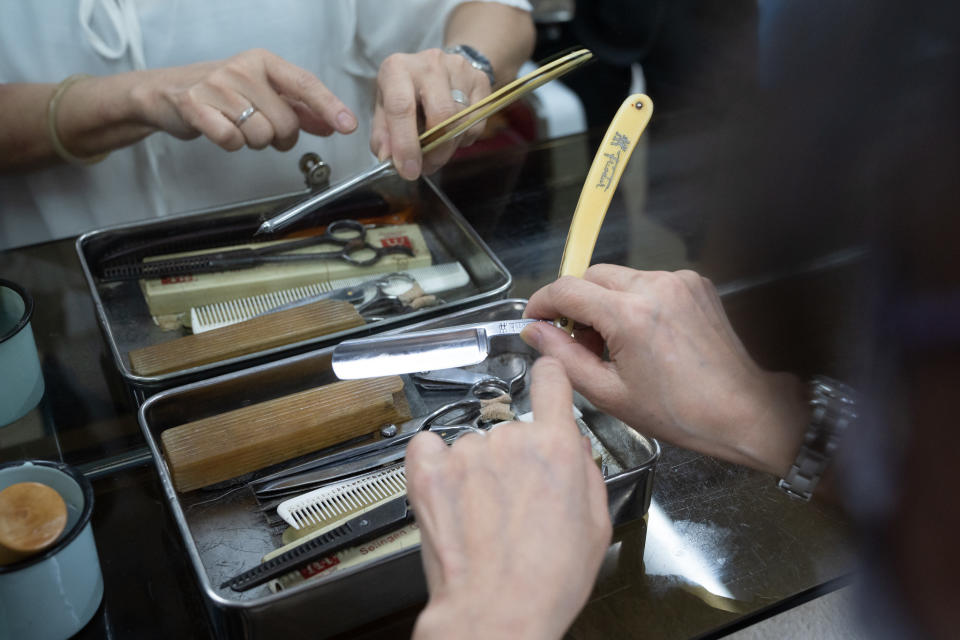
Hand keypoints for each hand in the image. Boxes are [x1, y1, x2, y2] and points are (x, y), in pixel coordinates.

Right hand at [131, 48, 357, 150]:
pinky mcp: (195, 105)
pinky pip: (231, 139)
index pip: (305, 84)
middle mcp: (242, 69)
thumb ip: (299, 108)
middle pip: (285, 121)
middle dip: (280, 137)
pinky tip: (221, 131)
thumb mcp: (262, 93)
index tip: (347, 125)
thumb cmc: (220, 93)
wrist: (164, 92)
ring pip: (260, 134)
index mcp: (264, 63)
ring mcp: (217, 86)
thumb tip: (333, 122)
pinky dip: (230, 144)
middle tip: (263, 130)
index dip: (329, 106)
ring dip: (253, 142)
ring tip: (238, 127)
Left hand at [371, 48, 490, 179]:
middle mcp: (429, 64)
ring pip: (462, 122)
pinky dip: (465, 138)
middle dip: (436, 151)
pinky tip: (452, 133)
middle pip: (441, 115)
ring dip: (449, 148)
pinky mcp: (480, 80)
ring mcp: (458, 69)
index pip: (401, 107)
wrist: (438, 67)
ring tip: (437, 150)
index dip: (406, 144)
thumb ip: (383, 135)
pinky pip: (477, 122)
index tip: (409, 171)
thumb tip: (389, 159)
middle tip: (427, 167)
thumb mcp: (384, 107)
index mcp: (398, 68)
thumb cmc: (406, 90)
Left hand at [406, 357, 610, 639]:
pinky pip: (429, 445)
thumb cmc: (547, 580)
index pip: (551, 379)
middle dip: (516, 456)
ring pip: (474, 443)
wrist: (497, 612)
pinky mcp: (429, 471)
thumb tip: (574, 448)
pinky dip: (436, 460)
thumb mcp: (596, 525)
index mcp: (556, 447)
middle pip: (513, 426)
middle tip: (517, 501)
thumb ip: (586, 472)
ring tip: (484, 514)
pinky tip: (449, 490)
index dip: (549, 378)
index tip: (545, 380)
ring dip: (478, 468)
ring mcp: (466, 453)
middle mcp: (510, 440)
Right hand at [521, 265, 808, 476]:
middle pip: (591, 276)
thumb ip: (563, 357)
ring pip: (619, 277)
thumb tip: (534, 331)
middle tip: (580, 343)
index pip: (566, 289)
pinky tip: (645, 336)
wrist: (741, 409)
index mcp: (629, 315)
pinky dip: (635, 301)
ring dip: (606, 302)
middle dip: (576, 304)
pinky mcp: (695, 283)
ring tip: (617, 345)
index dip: (542, 303)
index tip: (535, 320)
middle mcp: (654, 286)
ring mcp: (678, 280)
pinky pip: (648, 282)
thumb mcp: (608, 393)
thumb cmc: (677, 411)